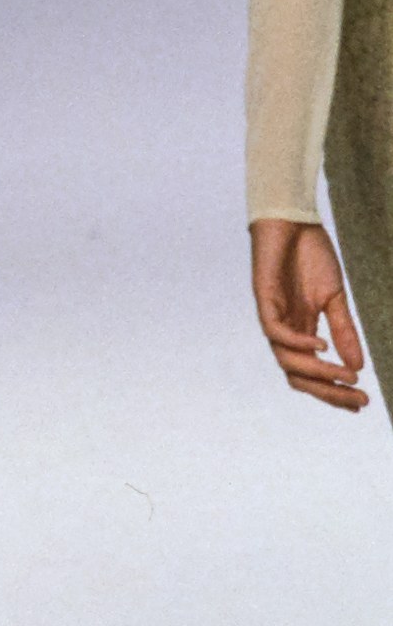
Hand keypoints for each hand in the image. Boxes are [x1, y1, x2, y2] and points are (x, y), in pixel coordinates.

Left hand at [250, 217, 368, 409]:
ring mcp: (272, 315)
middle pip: (297, 375)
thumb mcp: (333, 297)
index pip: (312, 374)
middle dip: (328, 392)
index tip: (361, 404)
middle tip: (358, 400)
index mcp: (301, 331)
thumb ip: (343, 330)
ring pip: (287, 359)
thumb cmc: (310, 256)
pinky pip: (275, 330)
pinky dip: (297, 341)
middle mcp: (284, 329)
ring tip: (345, 376)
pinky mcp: (263, 298)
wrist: (293, 220)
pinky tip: (321, 345)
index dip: (333, 391)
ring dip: (317, 371)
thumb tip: (357, 367)